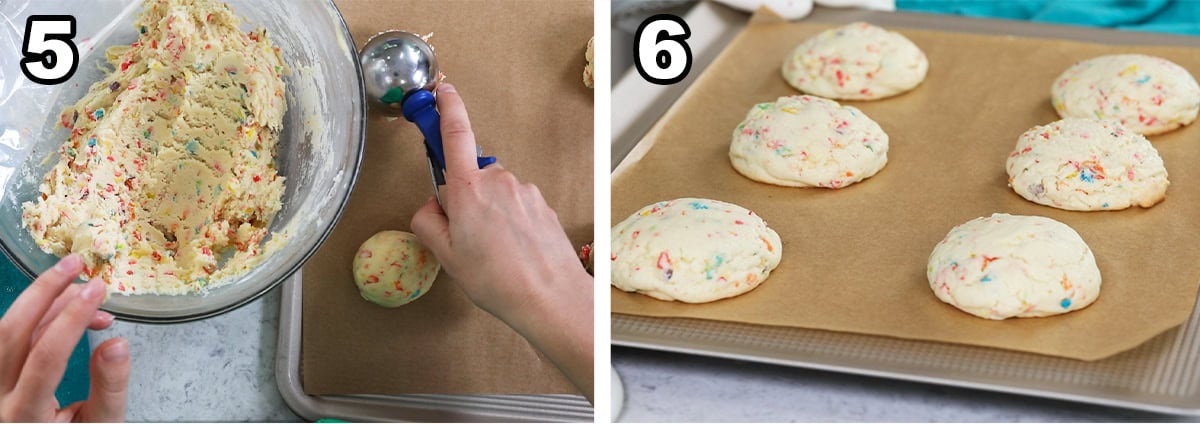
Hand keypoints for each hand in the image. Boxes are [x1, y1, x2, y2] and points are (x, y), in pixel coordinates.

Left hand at [0, 254, 129, 421]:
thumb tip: (117, 343)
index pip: (46, 356)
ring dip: (41, 301)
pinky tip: (62, 311)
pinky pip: (6, 337)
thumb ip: (109, 387)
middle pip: (12, 333)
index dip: (72, 318)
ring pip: (4, 331)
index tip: (98, 290)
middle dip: (45, 291)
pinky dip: (34, 317)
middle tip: (76, 264)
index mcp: (25, 415)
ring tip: (78, 289)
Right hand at [411, 83, 593, 401]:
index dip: (447, 107)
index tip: (441, 91)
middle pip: (471, 178)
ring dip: (489, 215)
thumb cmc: (500, 281)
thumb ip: (429, 223)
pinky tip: (513, 252)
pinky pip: (516, 207)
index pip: (455, 134)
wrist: (550, 298)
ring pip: (495, 195)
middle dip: (464, 200)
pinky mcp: (543, 205)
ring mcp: (525, 192)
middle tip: (466, 238)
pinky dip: (511, 224)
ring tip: (494, 253)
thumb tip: (430, 209)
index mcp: (469, 190)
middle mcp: (500, 182)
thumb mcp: (446, 257)